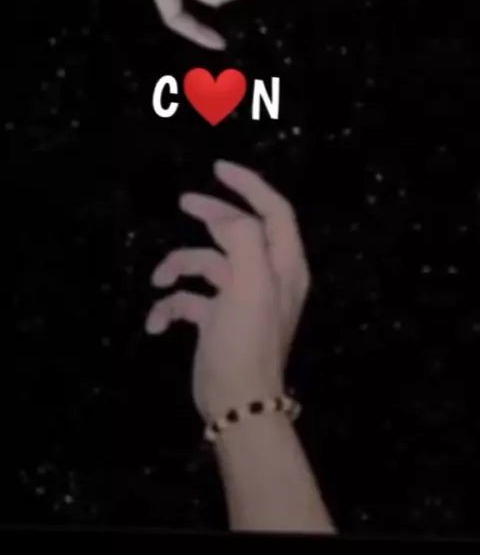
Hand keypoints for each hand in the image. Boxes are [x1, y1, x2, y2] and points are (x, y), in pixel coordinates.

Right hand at [146, 160, 310, 422]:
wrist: (236, 404)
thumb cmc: (248, 341)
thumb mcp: (251, 283)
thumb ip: (243, 238)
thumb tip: (223, 215)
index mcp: (284, 264)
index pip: (274, 210)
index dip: (250, 185)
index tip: (219, 169)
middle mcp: (266, 276)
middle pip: (238, 230)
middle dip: (210, 216)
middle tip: (184, 202)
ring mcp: (241, 298)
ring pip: (207, 262)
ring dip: (179, 267)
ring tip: (160, 279)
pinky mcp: (218, 320)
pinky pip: (190, 298)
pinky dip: (170, 306)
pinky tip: (157, 323)